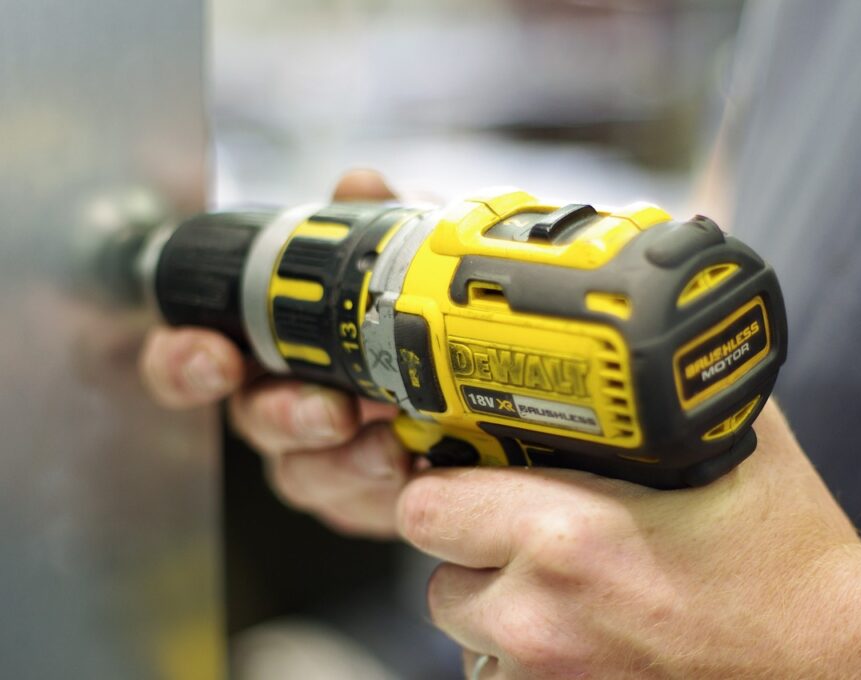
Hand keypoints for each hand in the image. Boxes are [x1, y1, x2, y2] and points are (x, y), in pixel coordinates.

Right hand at [140, 169, 411, 537]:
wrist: (481, 374)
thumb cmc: (420, 315)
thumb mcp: (411, 262)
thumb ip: (381, 224)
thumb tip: (358, 184)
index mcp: (273, 350)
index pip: (196, 359)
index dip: (185, 361)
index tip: (216, 354)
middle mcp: (287, 406)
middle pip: (253, 424)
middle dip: (286, 417)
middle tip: (332, 411)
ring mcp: (326, 459)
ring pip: (305, 476)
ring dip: (345, 464)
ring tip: (393, 449)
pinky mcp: (368, 500)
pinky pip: (363, 511)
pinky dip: (390, 494)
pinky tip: (424, 472)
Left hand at [396, 401, 860, 678]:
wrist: (841, 657)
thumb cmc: (790, 561)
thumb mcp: (731, 447)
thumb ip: (666, 394)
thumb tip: (650, 346)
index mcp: (568, 536)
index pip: (426, 503)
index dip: (443, 479)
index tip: (467, 469)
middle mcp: (543, 615)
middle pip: (433, 567)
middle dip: (465, 540)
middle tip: (515, 524)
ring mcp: (550, 675)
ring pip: (464, 627)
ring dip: (492, 599)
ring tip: (554, 581)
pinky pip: (500, 673)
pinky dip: (523, 651)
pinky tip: (578, 629)